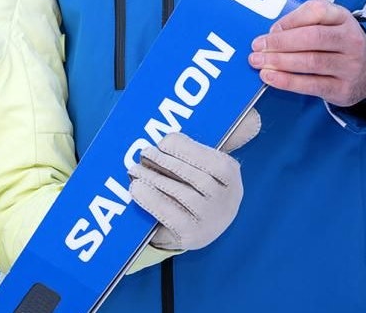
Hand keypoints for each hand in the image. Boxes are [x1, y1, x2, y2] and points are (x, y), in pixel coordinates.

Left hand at [129, 109, 259, 251]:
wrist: (197, 228)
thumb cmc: (195, 187)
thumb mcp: (201, 165)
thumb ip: (193, 147)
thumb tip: (179, 131)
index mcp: (231, 176)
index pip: (214, 162)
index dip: (187, 150)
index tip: (163, 142)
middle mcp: (226, 200)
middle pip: (196, 178)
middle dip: (166, 162)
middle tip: (144, 152)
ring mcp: (210, 220)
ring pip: (181, 194)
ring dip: (155, 179)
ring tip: (134, 169)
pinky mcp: (192, 235)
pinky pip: (170, 214)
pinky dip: (151, 200)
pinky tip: (136, 189)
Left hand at [248, 0, 365, 106]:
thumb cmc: (338, 43)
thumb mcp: (328, 24)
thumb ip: (302, 22)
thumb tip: (273, 34)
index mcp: (343, 18)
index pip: (317, 11)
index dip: (290, 20)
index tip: (270, 29)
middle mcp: (350, 40)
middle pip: (313, 37)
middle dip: (280, 42)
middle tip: (257, 47)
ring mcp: (350, 66)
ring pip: (311, 62)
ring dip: (280, 62)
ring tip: (258, 62)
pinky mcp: (344, 88)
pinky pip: (312, 85)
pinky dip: (287, 81)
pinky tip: (270, 77)